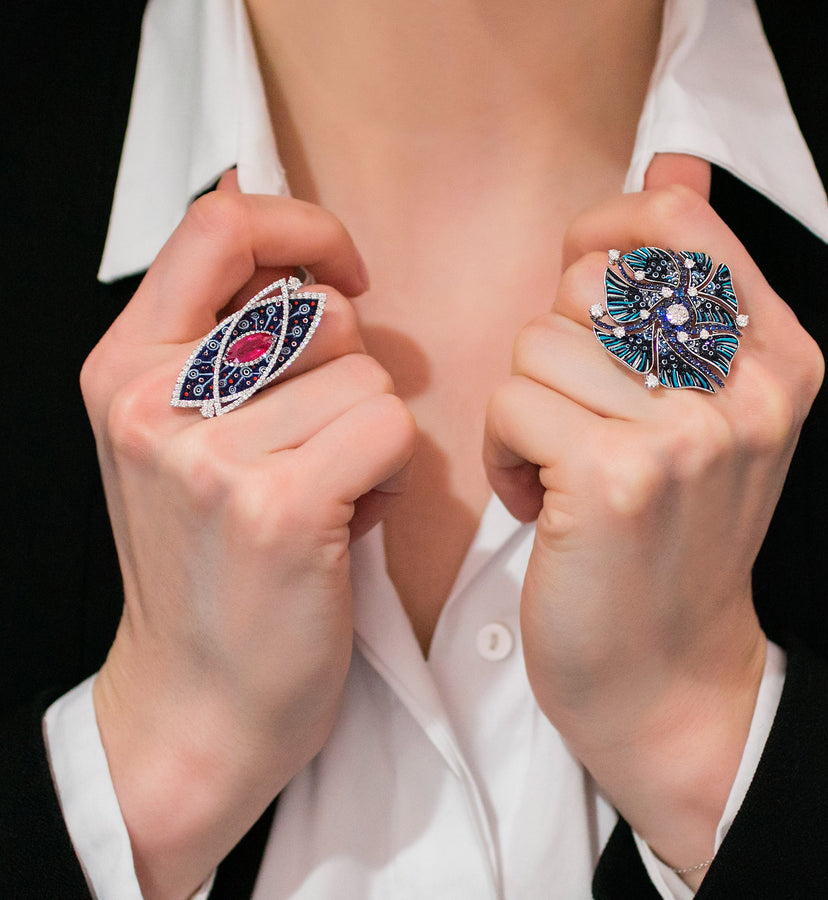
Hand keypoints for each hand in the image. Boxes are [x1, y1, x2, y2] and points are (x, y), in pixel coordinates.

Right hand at [81, 174, 415, 898]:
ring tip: (328, 488)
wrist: (200, 698)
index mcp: (124, 366)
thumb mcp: (179, 439)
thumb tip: (310, 267)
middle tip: (318, 440)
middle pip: (319, 311)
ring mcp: (211, 456)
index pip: (220, 224)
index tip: (344, 273)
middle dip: (348, 371)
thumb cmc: (207, 565)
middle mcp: (154, 400)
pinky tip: (350, 517)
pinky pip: (388, 430)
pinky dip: (389, 474)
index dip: (303, 228)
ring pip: (366, 378)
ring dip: (369, 432)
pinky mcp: (277, 508)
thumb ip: (229, 348)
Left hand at [483, 156, 822, 876]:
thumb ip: (688, 287)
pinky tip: (539, 500)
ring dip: (525, 408)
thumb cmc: (667, 540)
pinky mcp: (613, 476)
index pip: (676, 221)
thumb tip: (670, 166)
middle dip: (556, 346)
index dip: (602, 235)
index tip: (578, 298)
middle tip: (578, 419)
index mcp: (775, 358)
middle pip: (587, 280)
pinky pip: (511, 402)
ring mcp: (684, 432)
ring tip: (558, 469)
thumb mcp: (705, 409)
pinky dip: (504, 452)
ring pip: (537, 343)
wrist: (665, 675)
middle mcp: (744, 388)